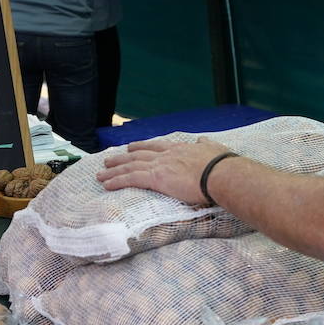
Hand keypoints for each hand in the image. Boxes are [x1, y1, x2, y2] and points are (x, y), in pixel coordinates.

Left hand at [97, 138, 233, 205]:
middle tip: (108, 161)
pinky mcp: (156, 178)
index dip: (141, 147)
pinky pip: (131, 179)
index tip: (131, 147)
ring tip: (101, 174)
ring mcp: (160, 165)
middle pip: (137, 155)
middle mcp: (166, 154)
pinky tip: (106, 184)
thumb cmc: (222, 165)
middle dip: (121, 158)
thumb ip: (206, 145)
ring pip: (130, 166)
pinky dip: (117, 181)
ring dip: (114, 170)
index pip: (155, 146)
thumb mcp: (214, 148)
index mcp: (179, 148)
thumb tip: (202, 140)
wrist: (222, 173)